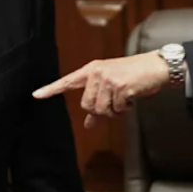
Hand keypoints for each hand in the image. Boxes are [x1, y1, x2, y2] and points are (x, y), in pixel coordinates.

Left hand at [33, 52, 171, 128]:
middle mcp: (97, 73)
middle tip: (116, 104)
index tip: (36, 94)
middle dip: (102, 111)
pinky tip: (132, 97)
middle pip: (87, 105)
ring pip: (102, 109)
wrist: (156, 66)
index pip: (68, 81)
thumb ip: (98, 104)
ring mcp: (108, 79)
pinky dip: (125, 108)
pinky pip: (117, 109)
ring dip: (115, 111)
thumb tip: (89, 124)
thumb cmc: (135, 76)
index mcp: (92, 70)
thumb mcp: (113, 87)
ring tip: (125, 99)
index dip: (51, 89)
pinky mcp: (120, 86)